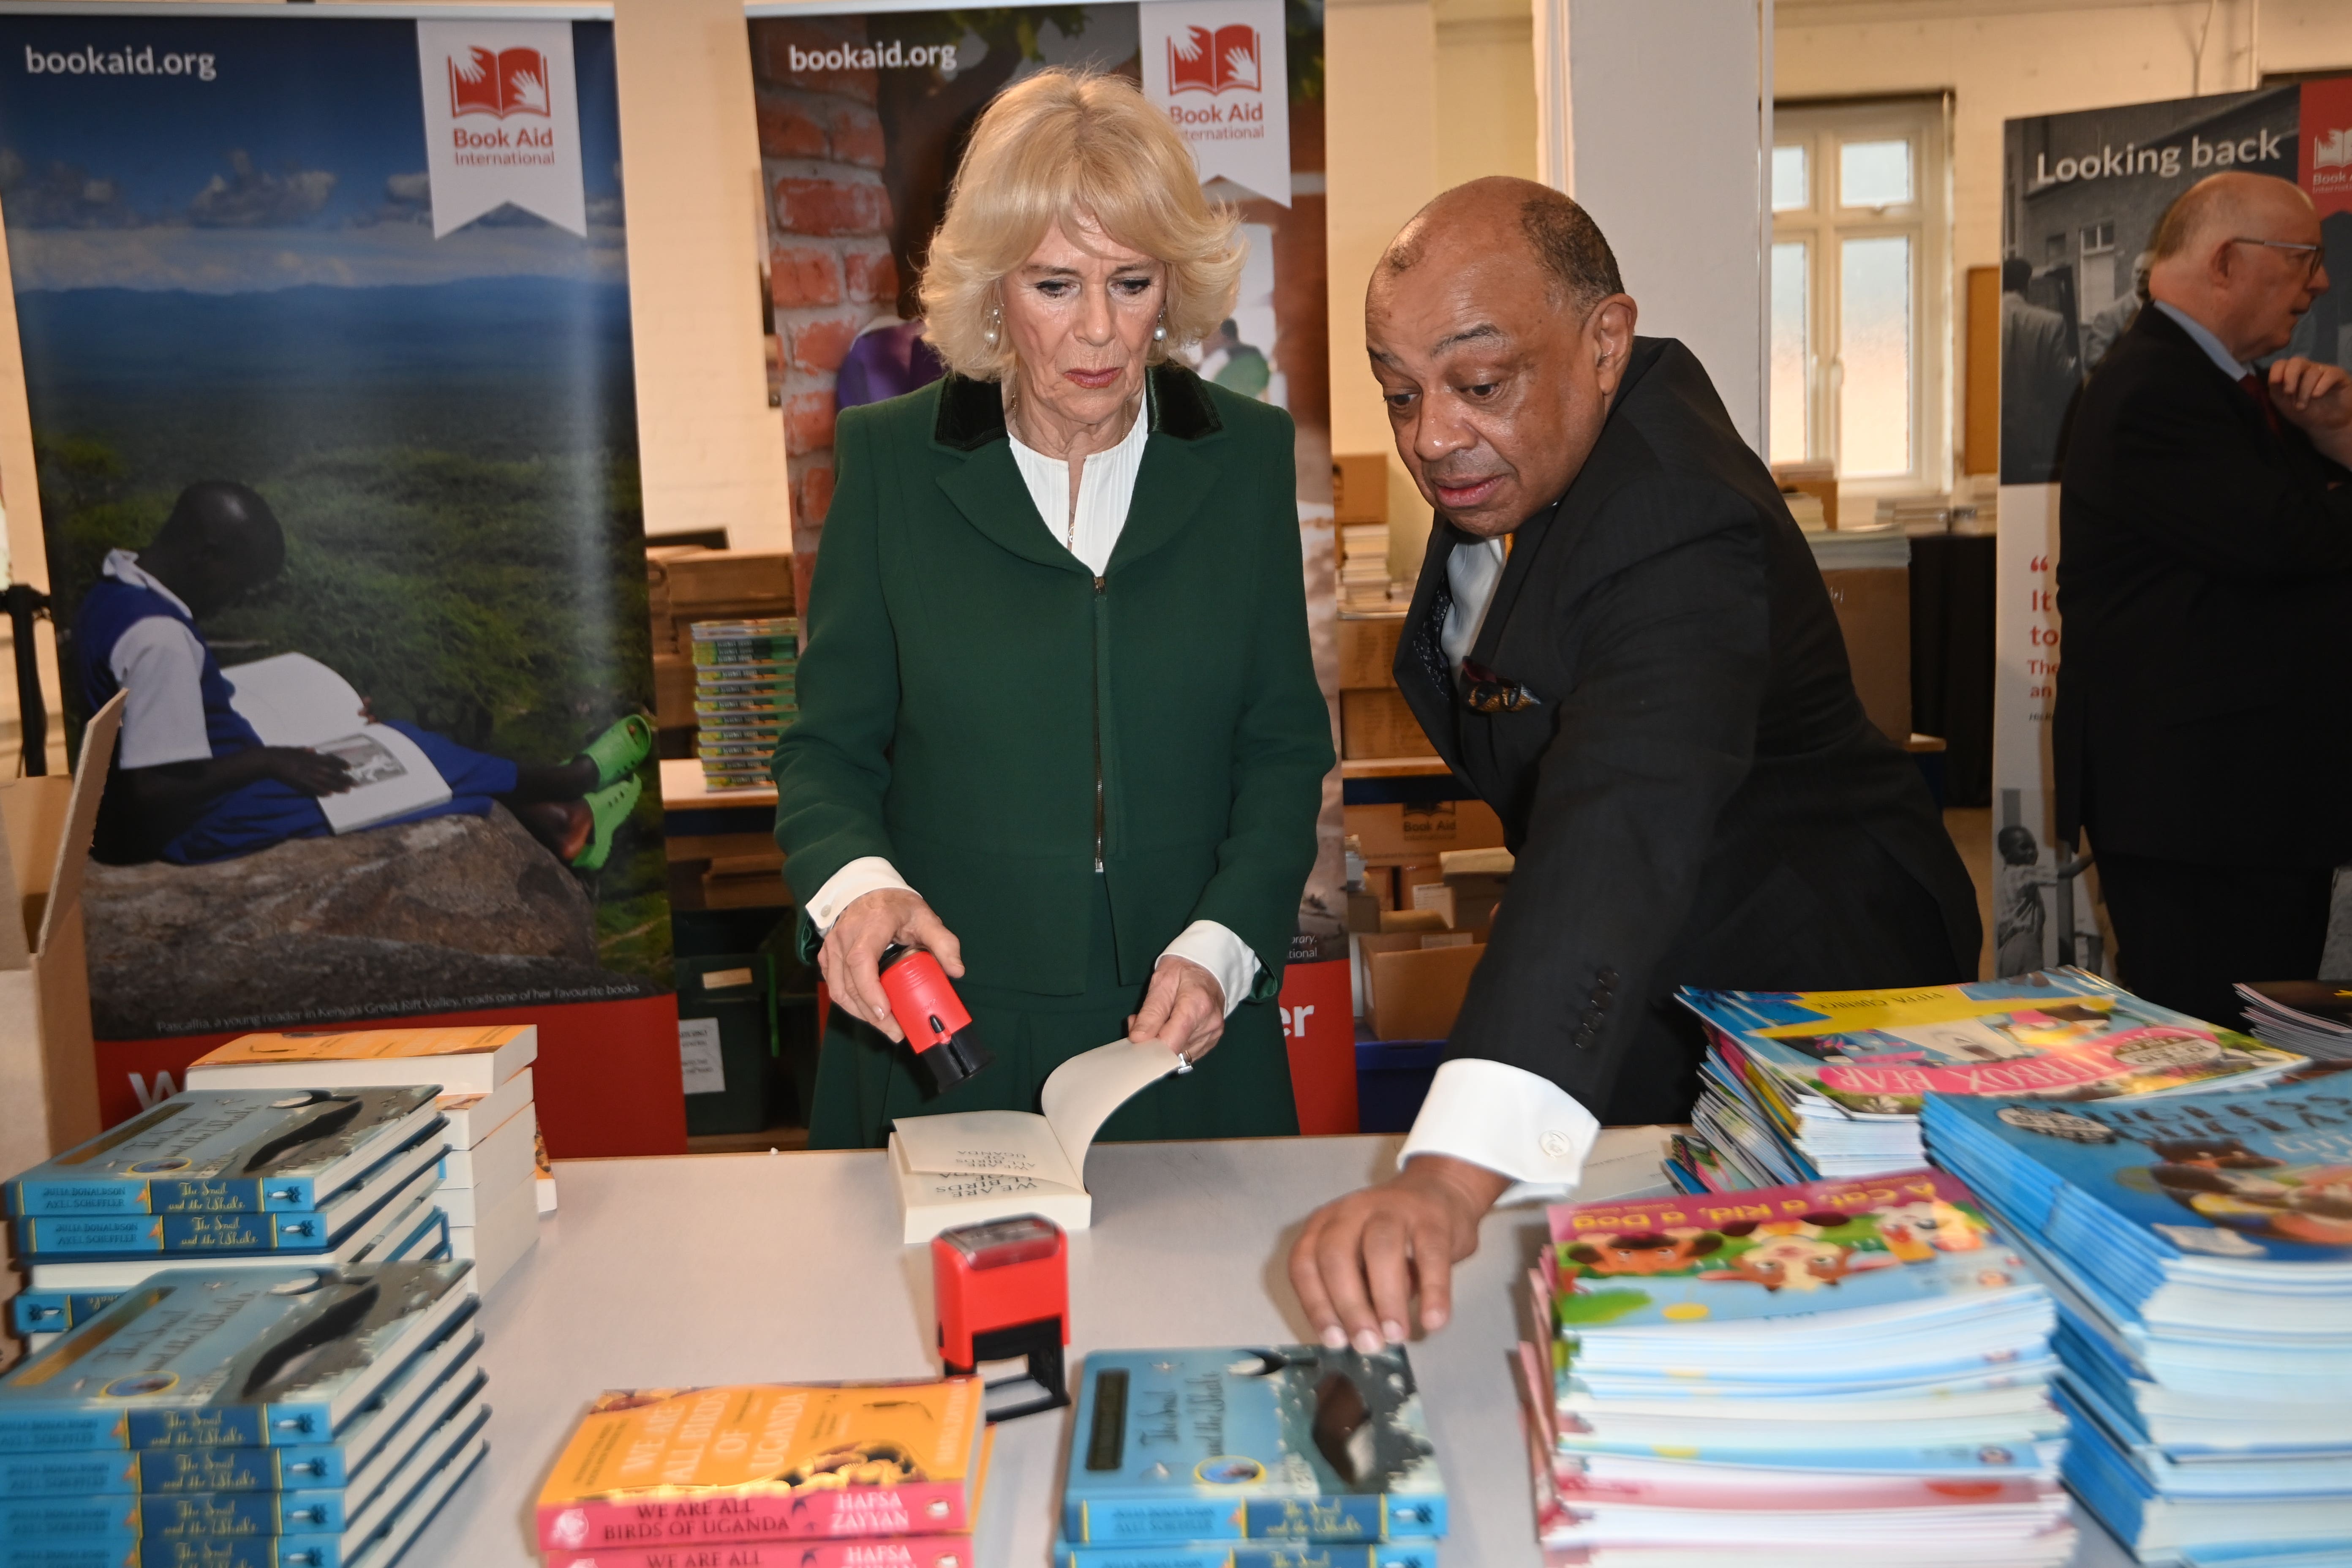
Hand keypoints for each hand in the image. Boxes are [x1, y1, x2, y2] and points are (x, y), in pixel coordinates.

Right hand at [261, 747, 353, 796]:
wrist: (269, 760)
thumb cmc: (281, 753)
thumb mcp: (295, 749)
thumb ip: (305, 751)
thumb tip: (312, 750)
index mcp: (311, 756)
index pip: (330, 760)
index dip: (341, 764)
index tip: (350, 768)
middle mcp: (311, 765)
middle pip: (331, 772)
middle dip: (344, 778)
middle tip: (356, 783)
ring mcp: (306, 774)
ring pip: (325, 781)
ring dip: (337, 786)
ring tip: (347, 790)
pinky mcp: (298, 782)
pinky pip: (312, 787)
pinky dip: (321, 791)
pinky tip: (329, 794)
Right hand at [819, 888, 963, 1042]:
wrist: (868, 890)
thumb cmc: (896, 906)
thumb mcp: (925, 917)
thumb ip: (943, 942)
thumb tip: (957, 971)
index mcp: (871, 925)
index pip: (861, 960)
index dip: (870, 989)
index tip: (885, 1011)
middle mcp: (845, 936)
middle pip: (850, 983)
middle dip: (872, 1013)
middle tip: (896, 1031)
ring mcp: (833, 947)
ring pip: (838, 990)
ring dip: (861, 1013)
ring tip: (886, 1027)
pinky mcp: (827, 957)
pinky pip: (834, 986)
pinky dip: (850, 1004)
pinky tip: (869, 1013)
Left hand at [1127, 955, 1224, 1062]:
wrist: (1207, 969)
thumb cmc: (1183, 971)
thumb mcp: (1161, 982)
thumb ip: (1150, 1012)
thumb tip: (1137, 1039)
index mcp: (1197, 1005)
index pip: (1171, 1042)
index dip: (1149, 1047)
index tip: (1136, 1039)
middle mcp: (1210, 1024)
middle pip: (1174, 1050)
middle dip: (1153, 1042)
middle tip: (1143, 1022)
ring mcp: (1213, 1035)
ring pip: (1179, 1055)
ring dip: (1163, 1044)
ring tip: (1159, 1021)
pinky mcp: (1212, 1041)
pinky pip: (1187, 1054)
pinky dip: (1174, 1045)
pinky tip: (1170, 1028)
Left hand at [1288, 1155, 1512, 1351]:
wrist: (1440, 1191)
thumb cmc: (1393, 1238)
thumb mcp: (1363, 1261)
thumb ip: (1357, 1292)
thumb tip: (1355, 1340)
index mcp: (1326, 1225)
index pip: (1306, 1263)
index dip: (1316, 1305)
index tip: (1334, 1341)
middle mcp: (1352, 1211)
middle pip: (1337, 1256)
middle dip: (1349, 1306)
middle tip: (1367, 1344)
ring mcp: (1392, 1209)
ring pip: (1381, 1249)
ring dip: (1386, 1298)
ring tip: (1395, 1336)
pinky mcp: (1432, 1217)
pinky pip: (1431, 1255)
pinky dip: (1433, 1292)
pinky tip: (1432, 1322)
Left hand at [2269, 357, 2351, 459]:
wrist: (2326, 425)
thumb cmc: (2304, 413)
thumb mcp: (2284, 404)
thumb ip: (2276, 390)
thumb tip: (2274, 379)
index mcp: (2292, 374)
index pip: (2282, 363)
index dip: (2277, 370)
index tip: (2274, 382)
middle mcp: (2307, 369)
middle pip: (2297, 361)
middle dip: (2290, 377)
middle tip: (2288, 393)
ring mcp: (2323, 371)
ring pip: (2312, 372)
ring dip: (2304, 391)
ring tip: (2302, 407)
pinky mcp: (2338, 375)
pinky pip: (2329, 374)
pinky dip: (2321, 386)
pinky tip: (2316, 396)